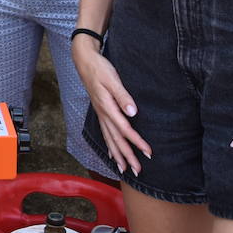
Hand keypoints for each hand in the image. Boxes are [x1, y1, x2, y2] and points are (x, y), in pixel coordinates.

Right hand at [72, 36, 150, 174]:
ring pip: (109, 139)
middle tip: (137, 171)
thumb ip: (123, 96)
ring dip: (117, 154)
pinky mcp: (100, 111)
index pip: (125, 129)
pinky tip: (112, 153)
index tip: (148, 152)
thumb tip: (133, 112)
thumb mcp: (113, 79)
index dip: (137, 142)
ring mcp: (100, 114)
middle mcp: (103, 114)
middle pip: (116, 139)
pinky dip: (109, 145)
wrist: (84, 61)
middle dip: (127, 156)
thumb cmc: (100, 69)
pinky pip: (104, 133)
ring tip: (124, 169)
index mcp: (107, 107)